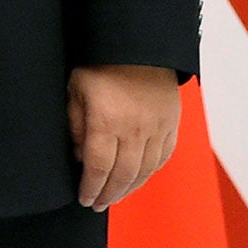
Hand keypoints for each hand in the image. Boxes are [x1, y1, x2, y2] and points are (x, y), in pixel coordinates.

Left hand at [68, 64, 179, 210]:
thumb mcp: (76, 87)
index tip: (84, 199)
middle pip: (122, 175)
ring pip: (145, 171)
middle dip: (108, 194)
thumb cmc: (100, 62)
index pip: (98, 167)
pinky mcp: (171, 123)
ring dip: (129, 188)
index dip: (90, 187)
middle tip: (97, 204)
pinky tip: (139, 178)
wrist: (138, 43)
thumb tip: (80, 156)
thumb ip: (76, 124)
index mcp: (107, 121)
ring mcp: (157, 128)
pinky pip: (163, 157)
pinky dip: (150, 172)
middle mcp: (135, 129)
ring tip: (115, 197)